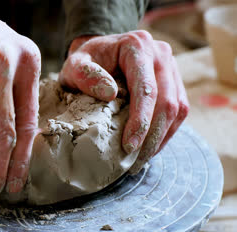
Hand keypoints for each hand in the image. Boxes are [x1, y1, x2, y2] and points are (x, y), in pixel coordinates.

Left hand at [60, 31, 188, 172]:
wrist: (99, 52)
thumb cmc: (86, 61)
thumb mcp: (75, 65)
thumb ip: (85, 75)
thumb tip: (110, 94)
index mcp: (137, 46)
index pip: (146, 88)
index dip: (141, 120)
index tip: (128, 146)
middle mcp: (160, 54)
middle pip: (167, 101)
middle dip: (153, 136)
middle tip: (135, 162)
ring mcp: (171, 67)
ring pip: (178, 109)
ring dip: (162, 137)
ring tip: (142, 160)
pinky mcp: (174, 81)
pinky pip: (178, 111)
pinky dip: (166, 132)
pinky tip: (150, 148)